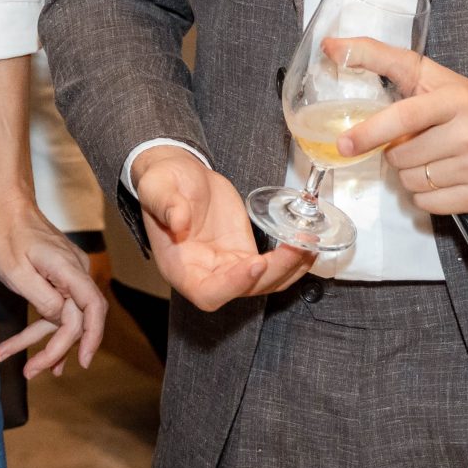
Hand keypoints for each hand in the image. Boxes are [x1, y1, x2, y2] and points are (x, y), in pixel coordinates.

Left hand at [0, 190, 109, 377]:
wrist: (5, 205)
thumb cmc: (6, 234)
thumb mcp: (17, 272)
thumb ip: (44, 299)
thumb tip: (63, 320)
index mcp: (67, 268)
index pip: (92, 307)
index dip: (92, 337)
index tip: (83, 361)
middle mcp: (75, 271)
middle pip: (77, 318)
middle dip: (58, 348)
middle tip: (33, 372)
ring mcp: (68, 273)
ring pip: (63, 315)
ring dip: (43, 342)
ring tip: (24, 368)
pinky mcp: (59, 276)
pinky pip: (56, 306)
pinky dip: (43, 327)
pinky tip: (33, 347)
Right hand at [130, 145, 311, 309]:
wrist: (179, 175)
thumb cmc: (163, 184)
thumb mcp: (158, 188)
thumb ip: (167, 205)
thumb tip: (179, 220)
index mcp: (180, 268)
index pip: (208, 292)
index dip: (233, 285)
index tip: (254, 264)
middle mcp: (207, 275)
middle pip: (245, 290)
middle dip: (274, 272)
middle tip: (296, 246)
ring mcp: (229, 266)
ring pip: (265, 282)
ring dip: (290, 268)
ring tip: (309, 244)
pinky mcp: (245, 253)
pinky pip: (272, 267)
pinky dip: (292, 260)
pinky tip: (308, 244)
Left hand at [332, 40, 467, 214]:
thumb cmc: (461, 100)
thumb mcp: (424, 73)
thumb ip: (376, 56)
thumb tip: (331, 46)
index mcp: (455, 100)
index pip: (405, 118)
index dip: (371, 132)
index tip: (345, 143)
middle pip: (401, 157)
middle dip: (396, 151)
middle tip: (415, 139)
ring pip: (411, 183)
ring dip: (409, 172)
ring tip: (429, 155)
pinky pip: (426, 204)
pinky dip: (424, 192)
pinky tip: (440, 174)